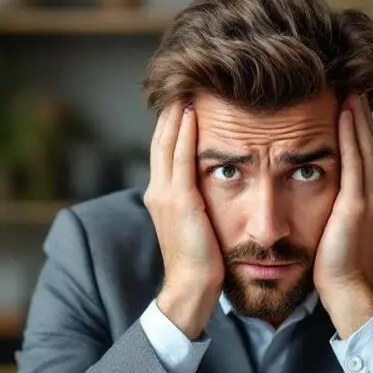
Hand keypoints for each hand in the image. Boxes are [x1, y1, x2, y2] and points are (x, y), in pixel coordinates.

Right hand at [143, 102, 223, 339]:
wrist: (192, 288)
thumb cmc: (203, 263)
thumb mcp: (199, 226)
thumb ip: (200, 204)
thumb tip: (215, 190)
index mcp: (161, 197)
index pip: (164, 151)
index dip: (172, 125)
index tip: (184, 101)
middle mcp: (157, 191)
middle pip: (161, 140)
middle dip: (171, 112)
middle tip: (183, 84)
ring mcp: (164, 195)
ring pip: (167, 142)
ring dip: (176, 114)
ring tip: (187, 88)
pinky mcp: (178, 200)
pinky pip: (180, 157)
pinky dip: (184, 132)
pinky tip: (192, 112)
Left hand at [314, 94, 372, 338]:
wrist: (347, 292)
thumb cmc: (334, 266)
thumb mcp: (334, 228)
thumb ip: (333, 206)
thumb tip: (314, 190)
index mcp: (370, 198)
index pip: (365, 153)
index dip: (358, 126)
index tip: (346, 101)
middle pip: (370, 141)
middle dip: (360, 112)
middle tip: (348, 83)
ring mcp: (370, 197)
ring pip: (366, 144)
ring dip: (357, 114)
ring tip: (347, 88)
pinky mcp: (358, 204)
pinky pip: (356, 159)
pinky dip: (352, 132)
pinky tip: (343, 111)